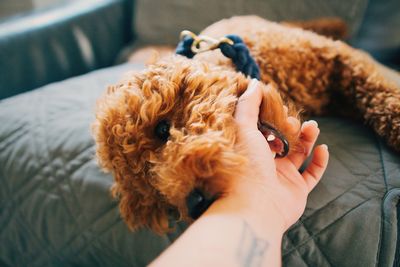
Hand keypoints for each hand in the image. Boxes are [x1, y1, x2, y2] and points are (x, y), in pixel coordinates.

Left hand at [221, 79, 328, 229]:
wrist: (254, 205)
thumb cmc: (244, 165)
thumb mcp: (243, 128)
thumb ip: (248, 105)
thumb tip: (254, 83)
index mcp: (248, 151)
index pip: (261, 130)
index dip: (269, 117)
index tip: (277, 106)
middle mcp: (263, 164)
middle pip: (281, 140)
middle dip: (289, 126)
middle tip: (291, 120)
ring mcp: (281, 178)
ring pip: (298, 153)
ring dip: (307, 138)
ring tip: (313, 126)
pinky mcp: (296, 190)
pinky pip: (312, 174)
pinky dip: (320, 161)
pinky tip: (324, 148)